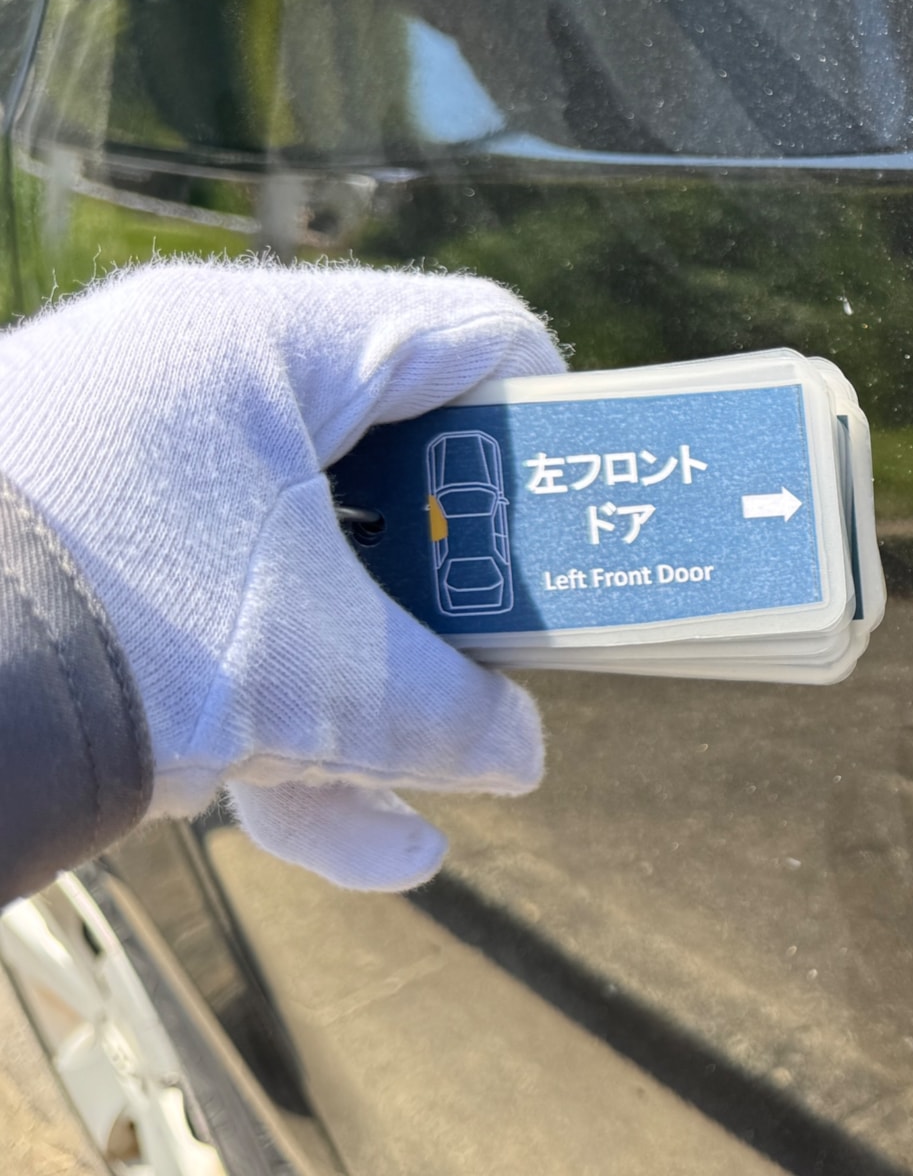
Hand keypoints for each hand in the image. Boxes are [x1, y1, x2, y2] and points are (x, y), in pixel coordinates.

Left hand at [0, 260, 564, 890]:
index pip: (469, 337)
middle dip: (443, 612)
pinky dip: (273, 728)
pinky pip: (207, 628)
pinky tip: (350, 842)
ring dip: (360, 705)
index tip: (581, 530)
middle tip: (503, 673)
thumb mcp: (326, 675)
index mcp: (259, 343)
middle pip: (382, 480)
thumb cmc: (113, 631)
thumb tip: (514, 750)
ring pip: (295, 577)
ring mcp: (114, 475)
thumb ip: (449, 707)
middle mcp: (183, 385)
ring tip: (404, 823)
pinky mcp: (64, 561)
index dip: (550, 433)